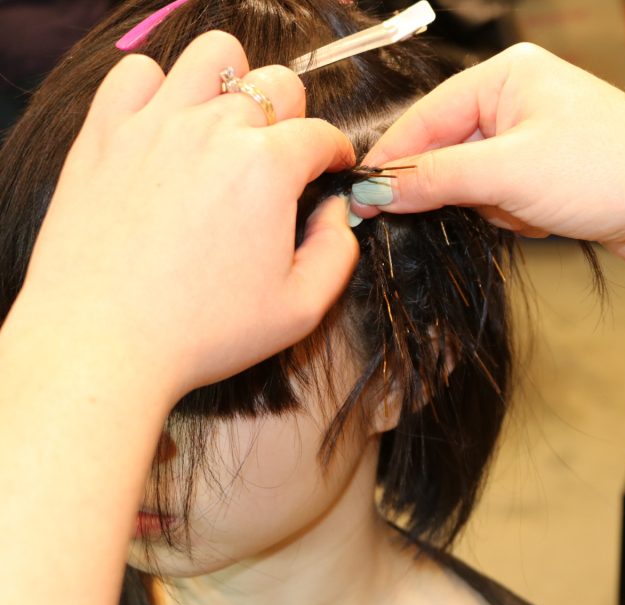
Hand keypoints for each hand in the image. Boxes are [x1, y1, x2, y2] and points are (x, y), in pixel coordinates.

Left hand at [12, 31, 357, 400]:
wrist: (102, 343)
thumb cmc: (202, 332)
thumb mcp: (300, 309)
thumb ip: (337, 251)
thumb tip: (337, 213)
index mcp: (268, 168)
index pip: (322, 134)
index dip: (336, 154)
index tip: (331, 169)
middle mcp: (214, 130)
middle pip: (277, 85)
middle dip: (293, 116)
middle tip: (282, 156)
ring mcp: (155, 124)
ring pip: (214, 56)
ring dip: (233, 81)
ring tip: (227, 122)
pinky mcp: (105, 133)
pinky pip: (137, 73)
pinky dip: (158, 87)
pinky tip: (166, 126)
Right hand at [358, 43, 624, 264]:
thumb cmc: (610, 170)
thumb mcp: (508, 173)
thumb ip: (436, 178)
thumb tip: (375, 190)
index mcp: (508, 73)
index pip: (426, 116)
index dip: (393, 160)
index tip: (363, 199)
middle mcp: (521, 96)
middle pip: (450, 151)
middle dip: (466, 190)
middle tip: (486, 206)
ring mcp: (538, 135)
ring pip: (476, 183)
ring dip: (497, 208)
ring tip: (536, 208)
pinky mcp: (552, 172)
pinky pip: (505, 199)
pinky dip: (519, 216)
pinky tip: (552, 217)